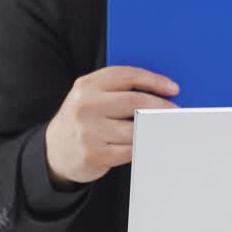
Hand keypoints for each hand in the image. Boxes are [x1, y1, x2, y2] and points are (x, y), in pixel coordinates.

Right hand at [45, 66, 178, 185]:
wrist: (55, 150)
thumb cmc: (84, 119)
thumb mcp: (91, 96)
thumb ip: (117, 90)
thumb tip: (161, 92)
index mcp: (87, 85)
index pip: (127, 76)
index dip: (154, 81)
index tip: (173, 88)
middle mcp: (85, 105)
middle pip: (134, 101)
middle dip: (161, 106)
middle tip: (176, 111)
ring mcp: (88, 131)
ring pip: (134, 128)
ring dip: (155, 129)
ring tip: (167, 127)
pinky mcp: (93, 154)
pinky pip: (129, 150)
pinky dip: (144, 146)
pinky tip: (151, 143)